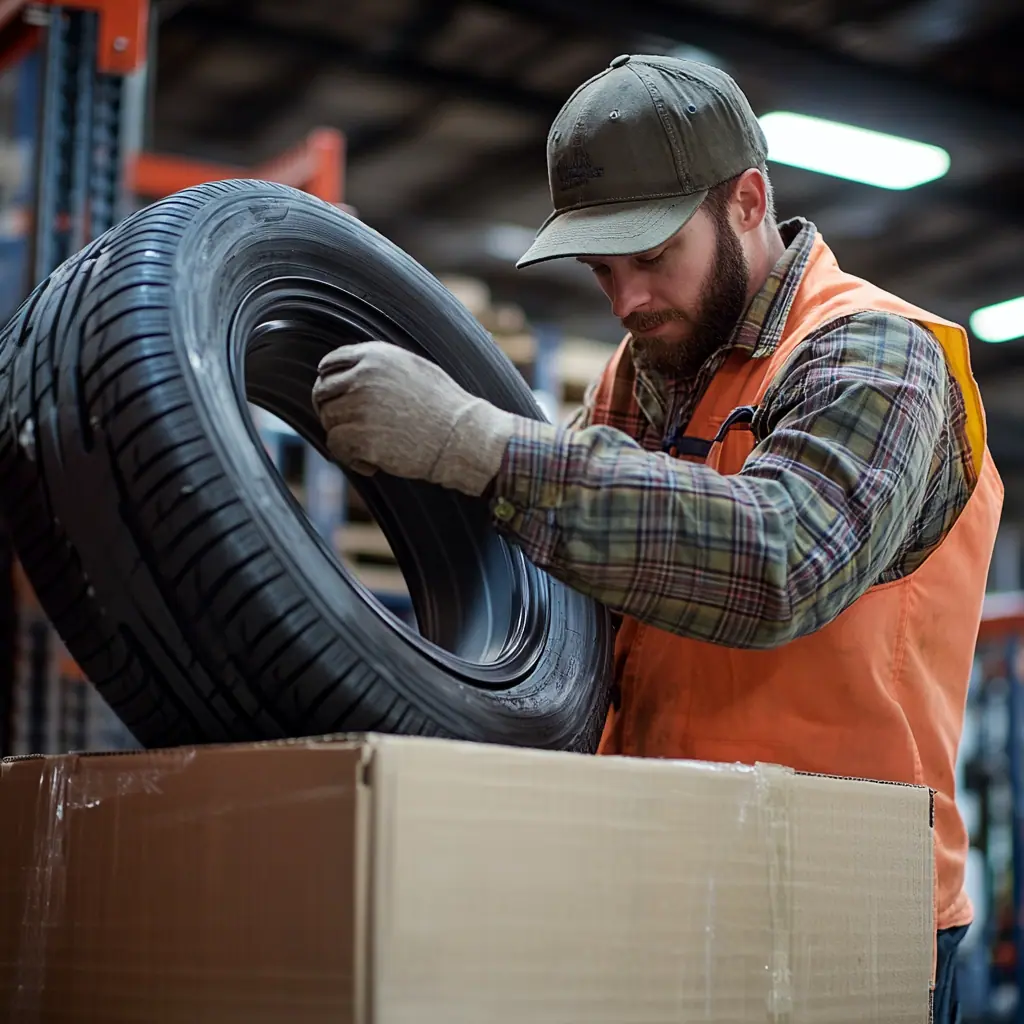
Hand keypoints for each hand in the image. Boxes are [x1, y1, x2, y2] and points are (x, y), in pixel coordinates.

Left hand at [311, 340, 519, 495]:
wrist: (462, 437)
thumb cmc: (444, 406)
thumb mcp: (412, 369)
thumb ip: (377, 366)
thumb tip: (347, 375)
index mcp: (374, 356)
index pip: (329, 365)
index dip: (329, 384)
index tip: (337, 400)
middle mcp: (362, 377)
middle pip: (322, 393)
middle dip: (332, 411)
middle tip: (352, 429)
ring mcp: (359, 407)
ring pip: (328, 422)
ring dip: (344, 436)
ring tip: (371, 446)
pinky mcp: (360, 438)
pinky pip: (336, 447)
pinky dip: (351, 458)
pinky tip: (373, 463)